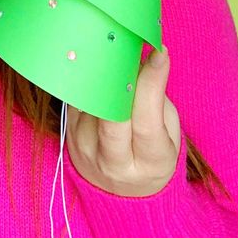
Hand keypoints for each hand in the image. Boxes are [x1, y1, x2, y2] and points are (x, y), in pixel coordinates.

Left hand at [65, 45, 181, 196]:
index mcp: (150, 164)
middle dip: (121, 76)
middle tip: (130, 46)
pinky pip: (77, 97)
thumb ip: (157, 101)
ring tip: (112, 45)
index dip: (152, 83)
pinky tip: (96, 59)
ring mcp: (85, 147)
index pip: (147, 121)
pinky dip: (88, 77)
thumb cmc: (153, 154)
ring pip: (91, 102)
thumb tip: (142, 58)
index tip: (159, 52)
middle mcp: (114, 162)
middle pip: (112, 116)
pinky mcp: (68, 132)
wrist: (122, 192)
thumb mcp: (169, 134)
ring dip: (102, 71)